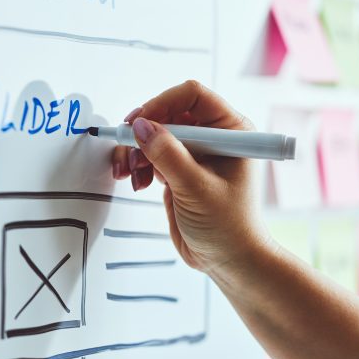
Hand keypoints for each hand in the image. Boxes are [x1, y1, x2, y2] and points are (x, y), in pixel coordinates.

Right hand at [112, 80, 270, 273]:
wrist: (229, 261)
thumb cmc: (229, 227)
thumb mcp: (196, 188)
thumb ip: (168, 155)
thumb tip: (142, 126)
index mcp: (231, 132)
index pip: (193, 96)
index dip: (163, 103)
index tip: (142, 121)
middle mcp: (213, 138)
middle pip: (169, 113)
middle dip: (144, 131)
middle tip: (127, 146)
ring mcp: (194, 155)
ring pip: (155, 135)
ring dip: (136, 150)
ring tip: (130, 172)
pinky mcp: (178, 171)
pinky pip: (151, 156)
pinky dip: (138, 165)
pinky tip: (138, 182)